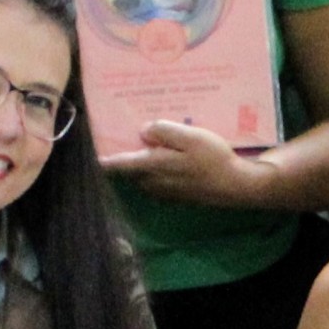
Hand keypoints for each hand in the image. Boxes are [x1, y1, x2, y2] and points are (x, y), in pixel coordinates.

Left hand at [98, 119, 275, 209]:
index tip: (92, 156)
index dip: (105, 160)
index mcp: (154, 166)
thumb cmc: (214, 158)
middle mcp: (154, 183)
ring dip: (143, 166)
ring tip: (150, 148)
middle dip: (127, 158)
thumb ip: (164, 132)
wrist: (236, 186)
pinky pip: (157, 183)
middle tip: (129, 139)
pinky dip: (156, 173)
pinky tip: (169, 162)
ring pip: (144, 178)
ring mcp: (165, 193)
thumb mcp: (190, 137)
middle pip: (131, 171)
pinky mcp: (176, 197)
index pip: (121, 164)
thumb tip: (143, 131)